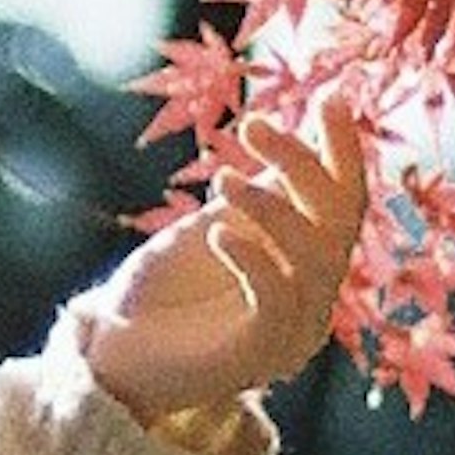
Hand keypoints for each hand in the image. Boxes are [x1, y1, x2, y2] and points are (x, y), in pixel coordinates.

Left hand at [84, 105, 366, 435]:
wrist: (111, 351)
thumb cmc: (161, 290)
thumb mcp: (213, 227)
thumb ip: (256, 197)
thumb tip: (288, 147)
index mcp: (307, 266)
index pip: (343, 203)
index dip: (343, 151)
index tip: (331, 97)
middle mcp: (313, 299)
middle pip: (338, 223)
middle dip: (302, 166)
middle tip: (253, 125)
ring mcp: (293, 332)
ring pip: (314, 259)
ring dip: (271, 208)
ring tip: (223, 179)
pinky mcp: (262, 357)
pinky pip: (277, 301)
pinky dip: (255, 258)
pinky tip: (220, 231)